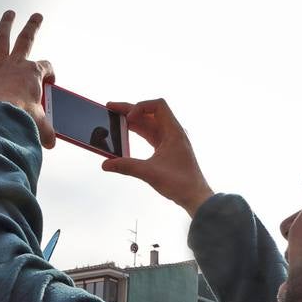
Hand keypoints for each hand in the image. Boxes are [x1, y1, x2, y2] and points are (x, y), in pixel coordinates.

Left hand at [0, 10, 55, 148]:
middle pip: (27, 39)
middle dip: (33, 26)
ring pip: (3, 38)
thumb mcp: (39, 125)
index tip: (49, 82)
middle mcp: (17, 63)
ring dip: (6, 24)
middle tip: (37, 16)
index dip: (50, 73)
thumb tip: (51, 142)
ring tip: (9, 14)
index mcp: (34, 74)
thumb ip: (46, 130)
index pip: (46, 67)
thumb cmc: (20, 119)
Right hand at [101, 98, 213, 215]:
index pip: (158, 105)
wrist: (195, 196)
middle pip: (149, 113)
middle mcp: (172, 132)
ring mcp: (170, 140)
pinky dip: (137, 132)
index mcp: (173, 132)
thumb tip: (106, 164)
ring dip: (132, 121)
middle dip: (130, 110)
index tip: (128, 119)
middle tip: (110, 109)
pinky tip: (126, 136)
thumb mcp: (150, 173)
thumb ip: (126, 166)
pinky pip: (150, 135)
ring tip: (115, 120)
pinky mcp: (166, 149)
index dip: (140, 107)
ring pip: (149, 124)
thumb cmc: (180, 183)